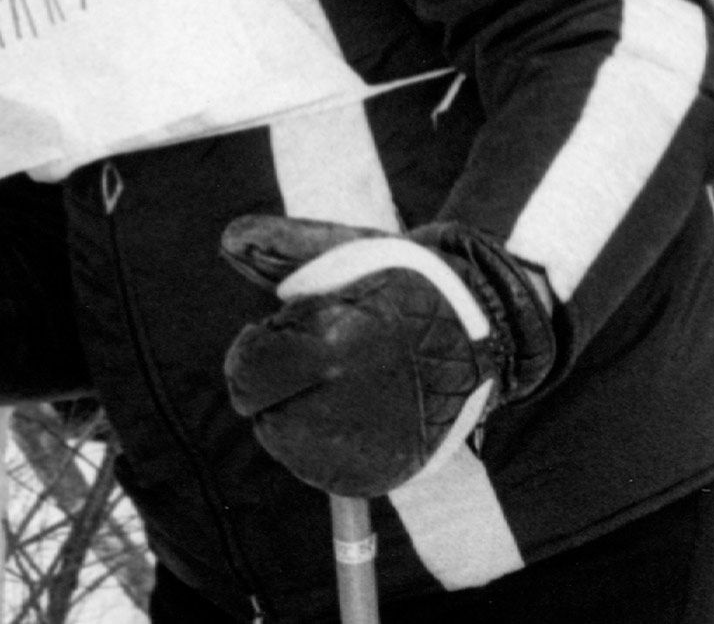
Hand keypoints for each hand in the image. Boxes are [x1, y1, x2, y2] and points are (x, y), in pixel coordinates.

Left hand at [219, 215, 556, 497]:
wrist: (485, 327)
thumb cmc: (405, 282)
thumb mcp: (344, 248)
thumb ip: (279, 245)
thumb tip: (227, 240)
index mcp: (328, 352)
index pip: (248, 370)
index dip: (256, 346)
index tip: (280, 329)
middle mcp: (342, 408)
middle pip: (260, 410)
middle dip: (272, 380)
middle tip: (311, 357)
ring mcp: (362, 448)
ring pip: (284, 440)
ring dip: (290, 411)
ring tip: (332, 382)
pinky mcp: (379, 473)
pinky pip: (319, 470)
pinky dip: (317, 444)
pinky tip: (340, 412)